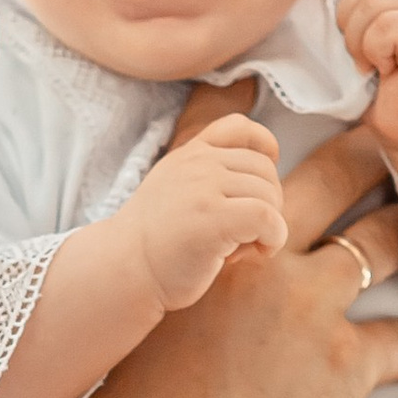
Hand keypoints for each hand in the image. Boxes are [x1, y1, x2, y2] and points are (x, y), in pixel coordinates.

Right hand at [45, 121, 397, 397]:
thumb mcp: (82, 393)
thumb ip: (76, 375)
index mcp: (182, 260)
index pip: (199, 162)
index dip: (224, 113)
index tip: (251, 79)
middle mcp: (252, 268)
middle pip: (316, 184)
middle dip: (351, 153)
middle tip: (379, 133)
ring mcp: (305, 310)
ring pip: (369, 245)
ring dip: (397, 228)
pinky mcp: (347, 364)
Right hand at [114, 115, 286, 312]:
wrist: (123, 271)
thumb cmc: (155, 244)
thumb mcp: (174, 191)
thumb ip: (206, 177)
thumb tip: (262, 184)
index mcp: (189, 155)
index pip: (239, 126)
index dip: (265, 148)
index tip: (262, 182)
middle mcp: (198, 164)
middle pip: (265, 169)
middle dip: (268, 203)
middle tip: (245, 234)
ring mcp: (205, 187)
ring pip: (269, 195)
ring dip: (269, 226)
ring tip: (242, 248)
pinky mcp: (215, 217)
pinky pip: (269, 218)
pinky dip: (274, 238)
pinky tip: (256, 253)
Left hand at [338, 0, 397, 155]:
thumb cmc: (384, 92)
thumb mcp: (361, 42)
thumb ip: (354, 11)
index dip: (348, 3)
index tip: (355, 40)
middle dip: (348, 22)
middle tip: (361, 57)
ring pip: (373, 3)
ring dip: (360, 41)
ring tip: (371, 66)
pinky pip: (387, 25)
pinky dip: (375, 50)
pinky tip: (384, 70)